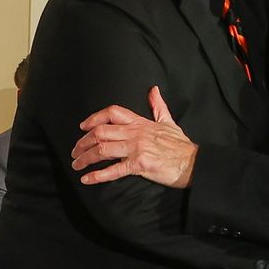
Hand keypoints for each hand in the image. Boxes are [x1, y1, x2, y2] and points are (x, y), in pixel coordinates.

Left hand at [71, 87, 197, 188]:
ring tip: (76, 164)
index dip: (94, 118)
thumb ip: (158, 106)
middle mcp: (135, 133)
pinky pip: (114, 170)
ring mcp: (136, 149)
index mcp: (140, 122)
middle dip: (83, 141)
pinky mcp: (140, 165)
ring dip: (85, 157)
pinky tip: (86, 179)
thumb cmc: (181, 145)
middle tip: (75, 151)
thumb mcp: (168, 122)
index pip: (112, 113)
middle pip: (101, 132)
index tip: (83, 126)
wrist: (194, 162)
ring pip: (102, 150)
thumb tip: (153, 90)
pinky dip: (97, 175)